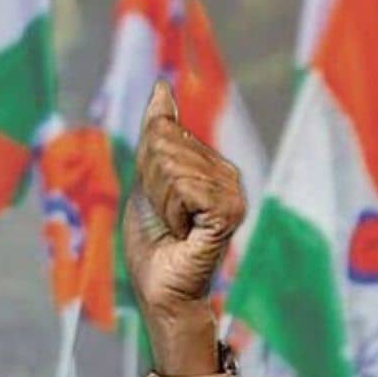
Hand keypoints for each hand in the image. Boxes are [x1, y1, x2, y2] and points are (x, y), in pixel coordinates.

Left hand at [122, 80, 245, 374]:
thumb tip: (164, 85)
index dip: (144, 164)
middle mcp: (227, 173)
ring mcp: (233, 192)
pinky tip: (183, 233)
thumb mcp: (146, 179)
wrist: (160, 290)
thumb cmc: (152, 243)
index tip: (157, 199)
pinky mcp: (230, 211)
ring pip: (171, 166)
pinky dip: (172, 212)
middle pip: (163, 143)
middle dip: (150, 183)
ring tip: (174, 228)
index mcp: (208, 163)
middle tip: (164, 218)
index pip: (161, 129)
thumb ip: (156, 134)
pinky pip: (184, 188)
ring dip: (159, 202)